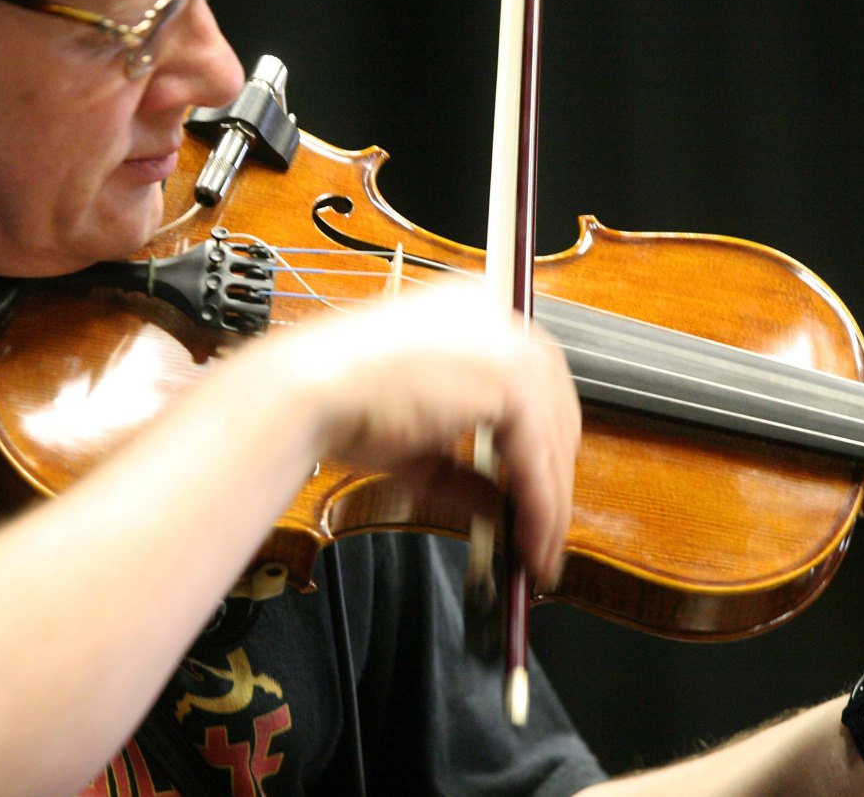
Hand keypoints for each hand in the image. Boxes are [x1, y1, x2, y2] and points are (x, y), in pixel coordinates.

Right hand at [267, 277, 580, 584]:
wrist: (309, 392)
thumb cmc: (340, 401)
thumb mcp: (417, 441)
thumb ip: (465, 470)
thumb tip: (498, 507)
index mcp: (471, 312)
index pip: (529, 378)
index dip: (537, 439)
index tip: (533, 484)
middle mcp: (496, 317)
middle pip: (554, 404)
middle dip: (552, 473)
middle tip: (541, 525)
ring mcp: (505, 345)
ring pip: (554, 435)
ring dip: (550, 501)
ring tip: (535, 550)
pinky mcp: (509, 379)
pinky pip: (539, 456)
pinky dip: (540, 505)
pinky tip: (528, 539)